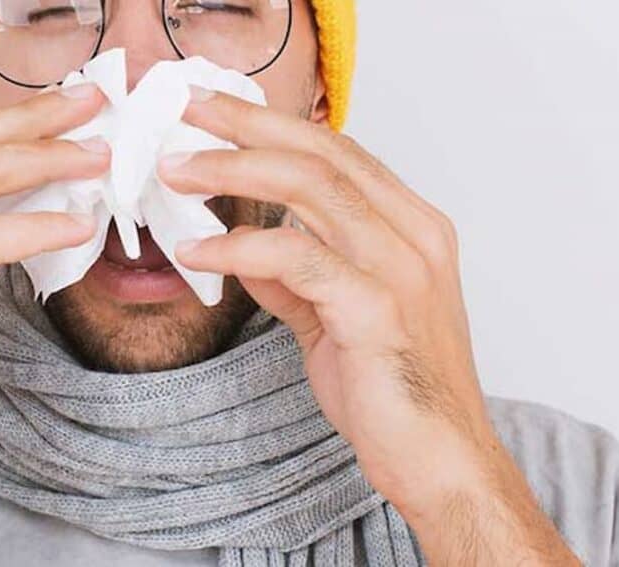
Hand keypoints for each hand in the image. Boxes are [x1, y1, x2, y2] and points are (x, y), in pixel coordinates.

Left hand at [159, 88, 579, 565]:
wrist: (442, 463)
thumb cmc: (396, 393)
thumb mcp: (335, 318)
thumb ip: (296, 278)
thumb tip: (243, 246)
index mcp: (412, 228)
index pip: (337, 151)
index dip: (272, 124)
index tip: (215, 111)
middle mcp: (414, 235)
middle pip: (322, 152)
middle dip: (247, 124)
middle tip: (188, 111)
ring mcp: (402, 268)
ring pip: (311, 188)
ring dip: (234, 172)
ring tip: (176, 173)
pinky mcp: (377, 309)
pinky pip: (297, 257)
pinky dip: (240, 246)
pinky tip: (197, 252)